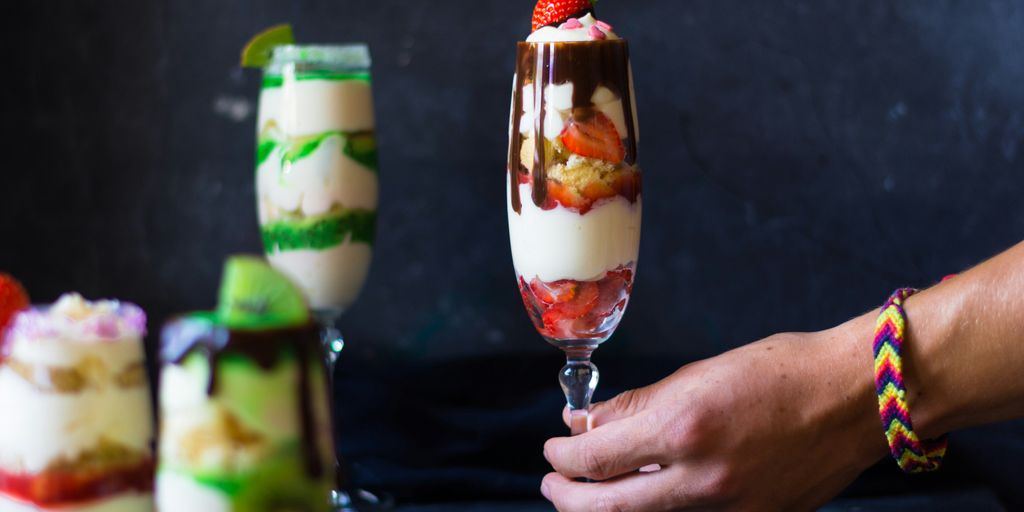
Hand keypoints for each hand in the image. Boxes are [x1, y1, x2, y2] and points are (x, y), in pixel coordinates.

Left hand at [541, 322, 888, 510]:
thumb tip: (586, 424)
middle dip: (567, 499)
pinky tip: (647, 492)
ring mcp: (732, 510)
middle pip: (607, 511)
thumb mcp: (698, 375)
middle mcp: (703, 480)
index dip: (562, 457)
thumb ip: (636, 406)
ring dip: (607, 509)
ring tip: (591, 491)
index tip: (554, 448)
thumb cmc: (782, 372)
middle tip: (554, 482)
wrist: (857, 397)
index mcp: (684, 429)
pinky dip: (657, 511)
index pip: (595, 460)